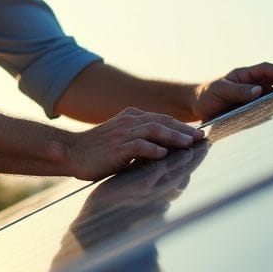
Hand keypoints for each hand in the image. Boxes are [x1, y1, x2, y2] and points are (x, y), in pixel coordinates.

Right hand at [68, 107, 204, 179]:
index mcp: (131, 116)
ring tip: (188, 145)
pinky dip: (152, 149)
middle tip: (201, 138)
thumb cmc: (97, 149)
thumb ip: (140, 139)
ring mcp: (123, 134)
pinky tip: (163, 155)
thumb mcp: (121, 139)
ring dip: (174, 137)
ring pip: (154, 130)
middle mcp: (129, 121)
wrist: (72, 152)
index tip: (197, 134)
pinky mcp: (117, 148)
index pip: (162, 118)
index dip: (181, 125)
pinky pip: (138, 146)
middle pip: (163, 122)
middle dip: (184, 130)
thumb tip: (163, 149)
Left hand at [193, 62, 272, 120]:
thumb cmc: (207, 95)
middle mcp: (252, 84)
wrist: (198, 107)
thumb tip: (258, 91)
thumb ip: (238, 91)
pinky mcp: (252, 109)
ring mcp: (254, 96)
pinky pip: (266, 108)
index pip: (267, 70)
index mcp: (245, 75)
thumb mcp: (220, 91)